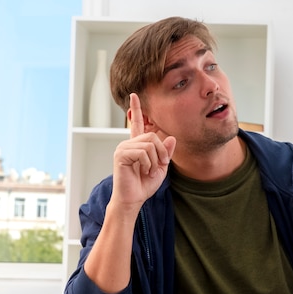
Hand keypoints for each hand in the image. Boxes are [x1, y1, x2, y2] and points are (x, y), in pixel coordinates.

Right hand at [111, 93, 175, 211]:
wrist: (134, 199)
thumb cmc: (145, 184)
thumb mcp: (161, 167)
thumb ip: (166, 153)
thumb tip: (171, 138)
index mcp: (137, 145)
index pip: (137, 123)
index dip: (137, 109)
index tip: (134, 94)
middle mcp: (128, 143)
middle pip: (153, 136)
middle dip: (161, 152)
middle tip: (159, 166)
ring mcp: (123, 148)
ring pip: (149, 144)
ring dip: (155, 160)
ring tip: (148, 171)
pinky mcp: (121, 155)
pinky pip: (143, 152)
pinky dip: (147, 164)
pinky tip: (142, 171)